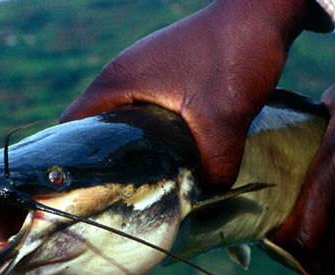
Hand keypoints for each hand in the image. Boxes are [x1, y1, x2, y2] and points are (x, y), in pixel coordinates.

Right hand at [61, 0, 315, 188]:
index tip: (89, 185)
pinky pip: (143, 108)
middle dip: (105, 158)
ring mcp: (142, 71)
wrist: (262, 12)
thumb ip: (214, 166)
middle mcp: (121, 75)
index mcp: (117, 82)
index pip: (71, 124)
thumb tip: (207, 196)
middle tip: (122, 190)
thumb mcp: (225, 120)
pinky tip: (172, 152)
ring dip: (131, 146)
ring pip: (121, 117)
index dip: (73, 157)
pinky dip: (150, 132)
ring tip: (147, 177)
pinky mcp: (162, 72)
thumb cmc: (234, 56)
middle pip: (94, 124)